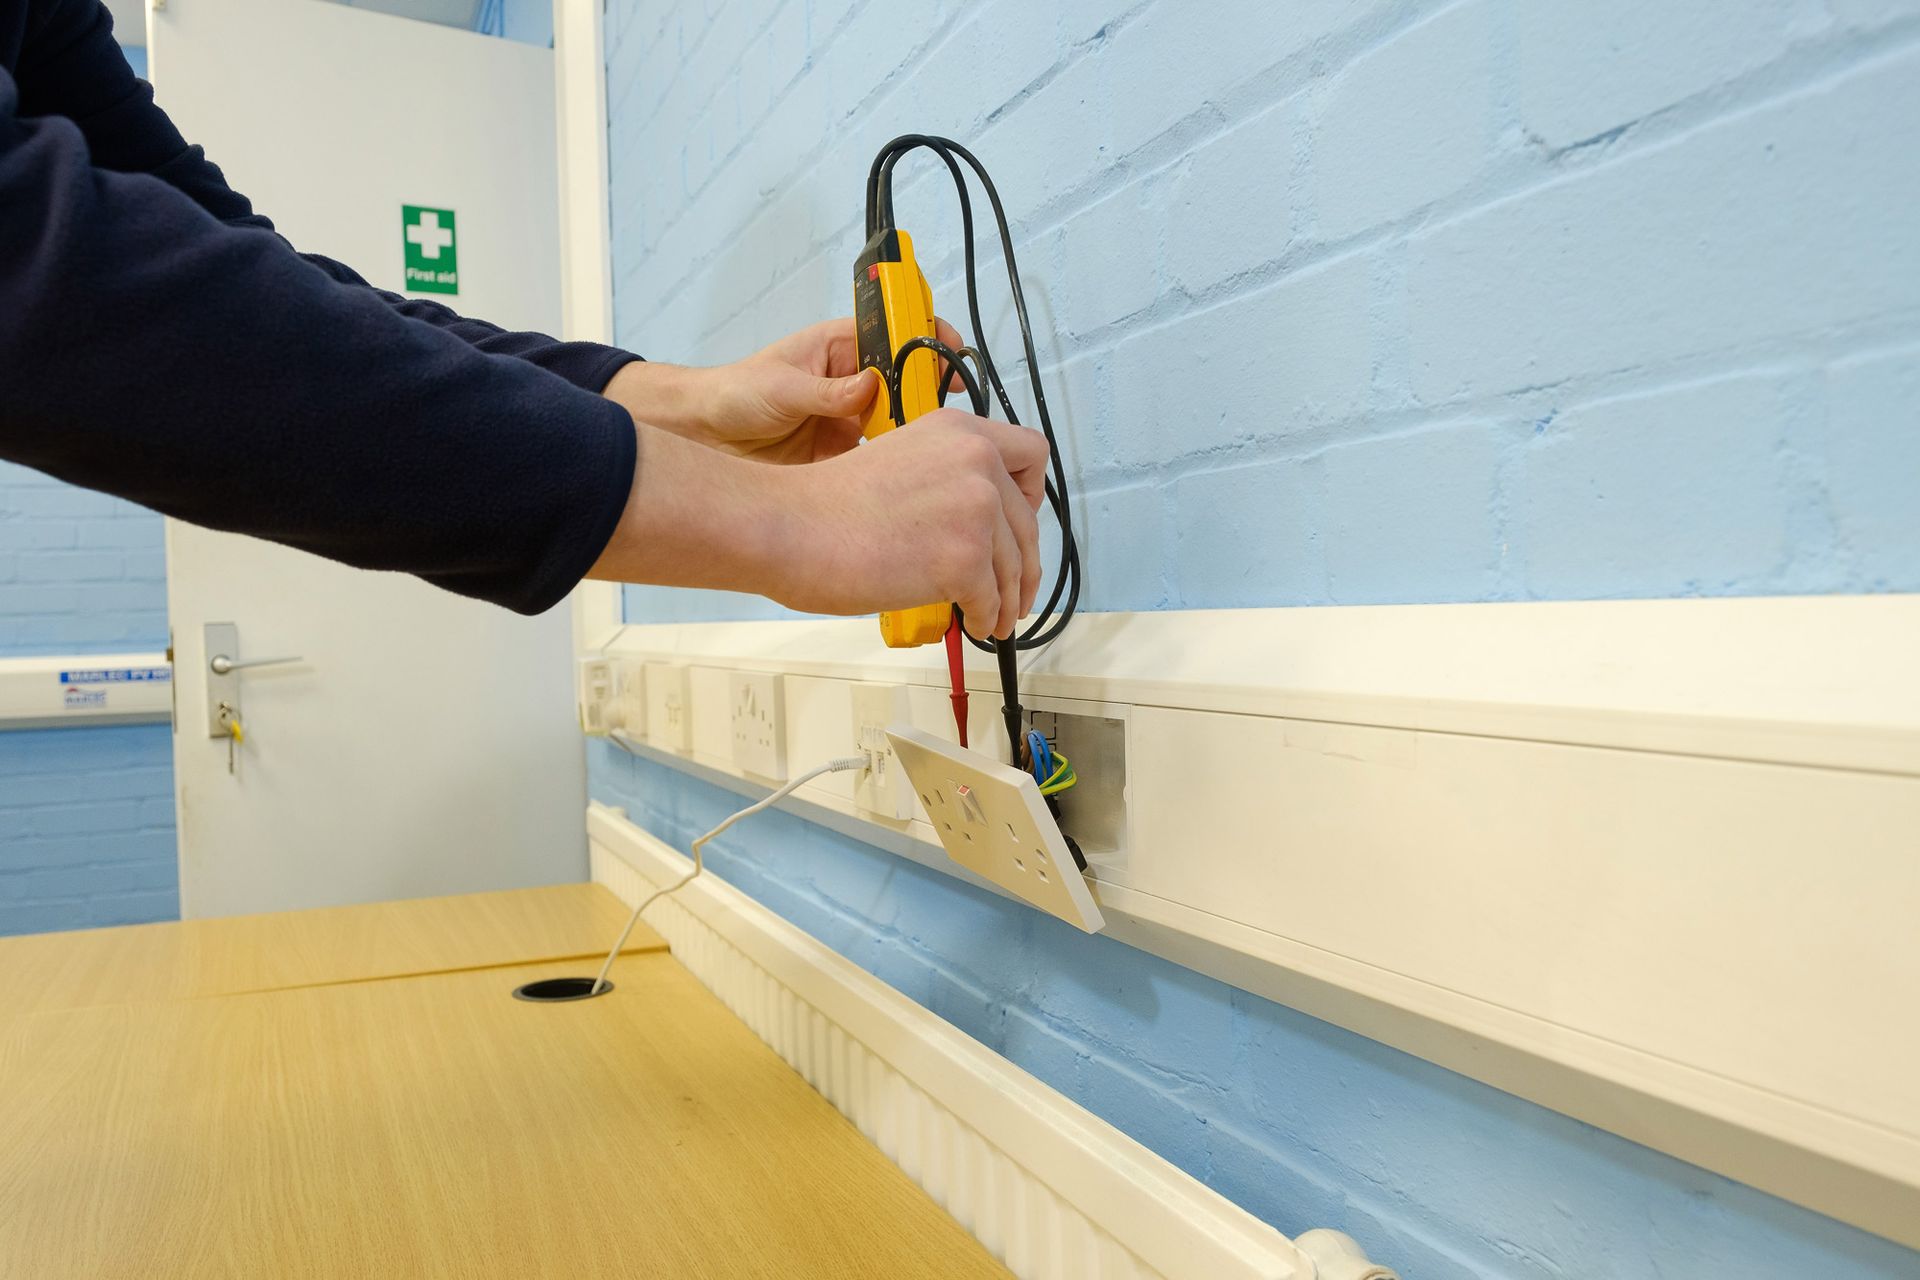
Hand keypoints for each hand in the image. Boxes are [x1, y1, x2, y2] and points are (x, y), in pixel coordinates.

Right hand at [587, 408, 1046, 638]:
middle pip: (1026, 522)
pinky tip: (974, 625)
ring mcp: (975, 508)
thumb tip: (971, 524)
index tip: (1014, 524)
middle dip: (1022, 563)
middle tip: (1013, 590)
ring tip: (994, 618)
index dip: (1029, 496)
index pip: (1032, 454)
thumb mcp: (900, 462)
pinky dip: (987, 617)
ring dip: (1007, 598)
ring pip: (1015, 566)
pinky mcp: (965, 558)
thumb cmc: (824, 505)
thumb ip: (944, 479)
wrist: (789, 527)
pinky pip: (992, 598)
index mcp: (959, 430)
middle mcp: (977, 460)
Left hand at [602, 317, 966, 464]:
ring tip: (925, 443)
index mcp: (840, 347)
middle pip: (907, 380)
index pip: (895, 333)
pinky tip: (901, 471)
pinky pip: (879, 457)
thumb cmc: (735, 393)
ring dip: (913, 429)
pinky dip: (893, 463)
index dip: (927, 338)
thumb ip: (828, 392)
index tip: (950, 353)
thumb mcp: (782, 386)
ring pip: (899, 420)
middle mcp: (853, 381)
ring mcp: (852, 417)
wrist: (705, 435)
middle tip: (941, 410)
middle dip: (928, 392)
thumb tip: (870, 387)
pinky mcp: (845, 453)